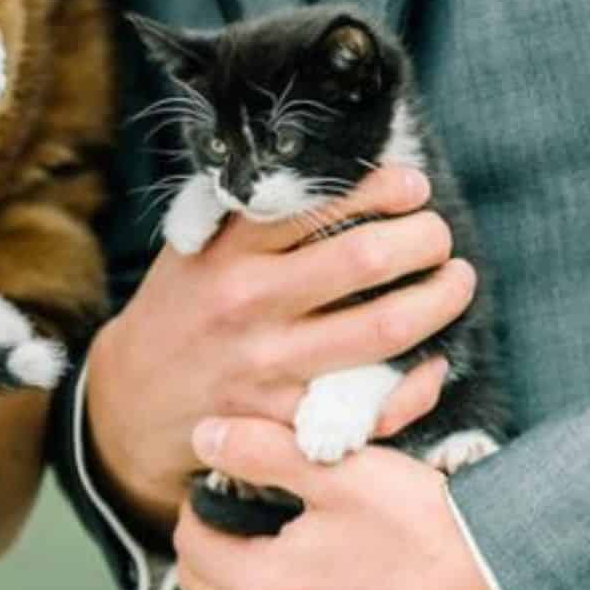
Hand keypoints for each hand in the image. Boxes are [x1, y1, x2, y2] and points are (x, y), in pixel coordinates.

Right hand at [85, 166, 473, 533]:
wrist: (132, 398)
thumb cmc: (179, 308)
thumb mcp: (194, 247)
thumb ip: (249, 213)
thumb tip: (327, 168)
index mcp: (228, 252)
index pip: (317, 205)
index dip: (381, 189)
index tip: (413, 186)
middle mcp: (250, 303)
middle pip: (363, 261)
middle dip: (423, 239)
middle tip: (439, 234)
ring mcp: (270, 366)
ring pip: (383, 330)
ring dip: (439, 300)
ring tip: (458, 280)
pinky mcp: (287, 421)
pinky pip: (372, 404)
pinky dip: (418, 383)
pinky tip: (434, 359)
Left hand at [176, 418, 525, 589]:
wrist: (506, 584)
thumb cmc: (422, 525)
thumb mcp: (335, 470)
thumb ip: (259, 449)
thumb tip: (204, 436)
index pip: (190, 545)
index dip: (200, 500)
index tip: (231, 470)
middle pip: (207, 585)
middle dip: (212, 535)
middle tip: (248, 491)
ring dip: (247, 562)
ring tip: (286, 514)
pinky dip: (285, 589)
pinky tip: (323, 550)